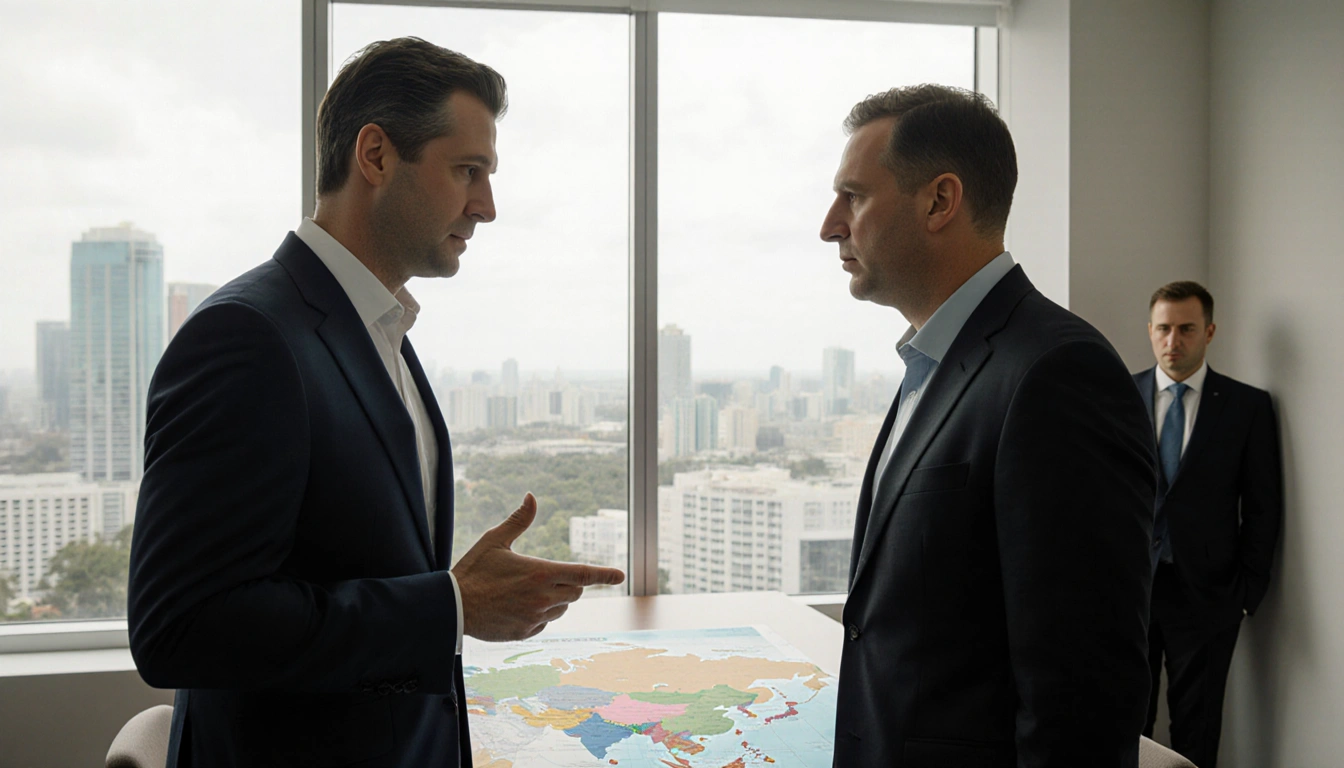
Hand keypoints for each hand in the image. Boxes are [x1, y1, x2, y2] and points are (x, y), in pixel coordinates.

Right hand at [452, 493, 624, 640]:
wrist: (452, 608)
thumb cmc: (473, 570)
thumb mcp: (494, 540)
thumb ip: (519, 520)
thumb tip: (532, 496)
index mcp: (540, 573)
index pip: (582, 573)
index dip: (604, 574)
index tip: (620, 575)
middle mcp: (542, 598)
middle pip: (575, 591)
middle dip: (570, 583)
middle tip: (546, 576)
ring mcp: (535, 618)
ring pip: (561, 608)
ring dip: (555, 599)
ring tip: (526, 591)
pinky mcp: (525, 632)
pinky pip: (544, 622)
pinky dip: (540, 614)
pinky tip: (517, 606)